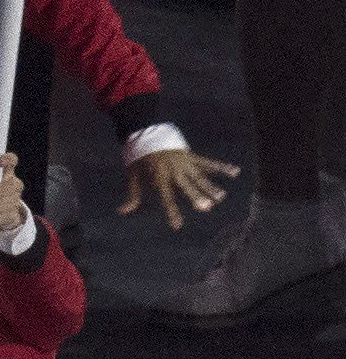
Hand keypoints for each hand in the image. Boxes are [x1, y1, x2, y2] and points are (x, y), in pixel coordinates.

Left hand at [117, 146, 237, 228]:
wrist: (145, 132)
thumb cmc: (139, 157)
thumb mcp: (133, 174)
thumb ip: (133, 194)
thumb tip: (122, 211)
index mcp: (159, 177)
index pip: (166, 198)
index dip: (172, 212)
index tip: (177, 226)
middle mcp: (173, 171)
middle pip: (186, 186)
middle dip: (196, 196)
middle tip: (206, 207)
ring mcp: (184, 163)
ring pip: (200, 176)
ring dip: (211, 186)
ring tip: (221, 196)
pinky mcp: (192, 156)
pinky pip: (209, 162)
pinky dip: (222, 166)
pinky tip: (235, 171)